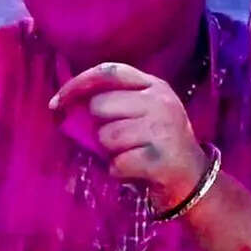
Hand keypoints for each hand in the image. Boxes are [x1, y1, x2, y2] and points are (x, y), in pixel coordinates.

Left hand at [50, 62, 208, 209]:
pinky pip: (116, 163)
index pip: (109, 72)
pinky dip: (119, 171)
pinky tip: (136, 171)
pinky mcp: (158, 158)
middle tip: (122, 140)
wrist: (193, 179)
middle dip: (101, 127)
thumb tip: (66, 104)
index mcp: (154, 86)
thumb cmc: (158, 144)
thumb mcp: (146, 112)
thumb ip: (116, 101)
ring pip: (106, 136)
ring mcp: (161, 129)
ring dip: (111, 152)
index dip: (78, 84)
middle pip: (100, 106)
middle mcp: (160, 102)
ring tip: (132, 154)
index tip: (57, 102)